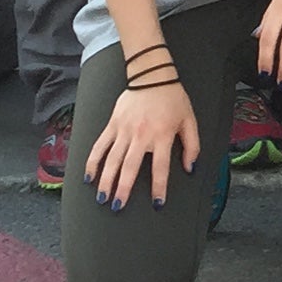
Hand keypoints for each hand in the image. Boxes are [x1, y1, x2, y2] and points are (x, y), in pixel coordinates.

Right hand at [83, 78, 197, 208]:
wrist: (153, 76)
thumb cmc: (172, 98)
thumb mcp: (189, 120)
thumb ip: (192, 146)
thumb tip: (190, 167)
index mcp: (162, 136)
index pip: (160, 168)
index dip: (159, 187)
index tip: (157, 203)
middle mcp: (141, 135)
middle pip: (130, 167)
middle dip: (123, 189)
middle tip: (118, 206)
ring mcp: (124, 130)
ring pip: (112, 160)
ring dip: (106, 180)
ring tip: (102, 198)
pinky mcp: (112, 124)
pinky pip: (100, 146)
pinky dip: (92, 161)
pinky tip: (89, 176)